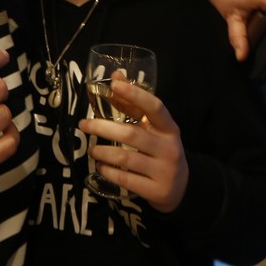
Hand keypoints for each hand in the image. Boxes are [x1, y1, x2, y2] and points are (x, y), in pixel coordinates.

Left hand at [80, 77, 188, 212]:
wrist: (181, 186)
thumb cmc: (161, 150)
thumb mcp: (153, 129)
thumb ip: (135, 105)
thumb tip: (116, 75)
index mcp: (169, 128)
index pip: (155, 107)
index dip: (135, 95)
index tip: (114, 84)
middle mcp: (169, 148)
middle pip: (132, 133)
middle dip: (103, 127)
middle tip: (83, 124)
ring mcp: (164, 170)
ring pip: (126, 157)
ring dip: (103, 151)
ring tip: (91, 149)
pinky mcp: (156, 190)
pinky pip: (126, 179)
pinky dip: (109, 172)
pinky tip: (100, 166)